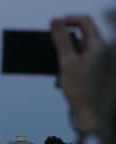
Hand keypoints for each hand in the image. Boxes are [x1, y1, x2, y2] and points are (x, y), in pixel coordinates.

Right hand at [51, 15, 102, 133]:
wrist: (89, 117)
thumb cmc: (81, 91)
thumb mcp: (67, 62)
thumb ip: (60, 40)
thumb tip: (54, 21)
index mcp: (98, 46)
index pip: (84, 21)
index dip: (67, 20)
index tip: (53, 26)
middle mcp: (98, 54)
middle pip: (78, 39)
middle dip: (62, 47)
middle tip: (51, 54)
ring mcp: (93, 65)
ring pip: (74, 55)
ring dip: (62, 62)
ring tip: (58, 75)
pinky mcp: (88, 76)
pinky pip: (74, 68)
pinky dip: (65, 73)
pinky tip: (61, 84)